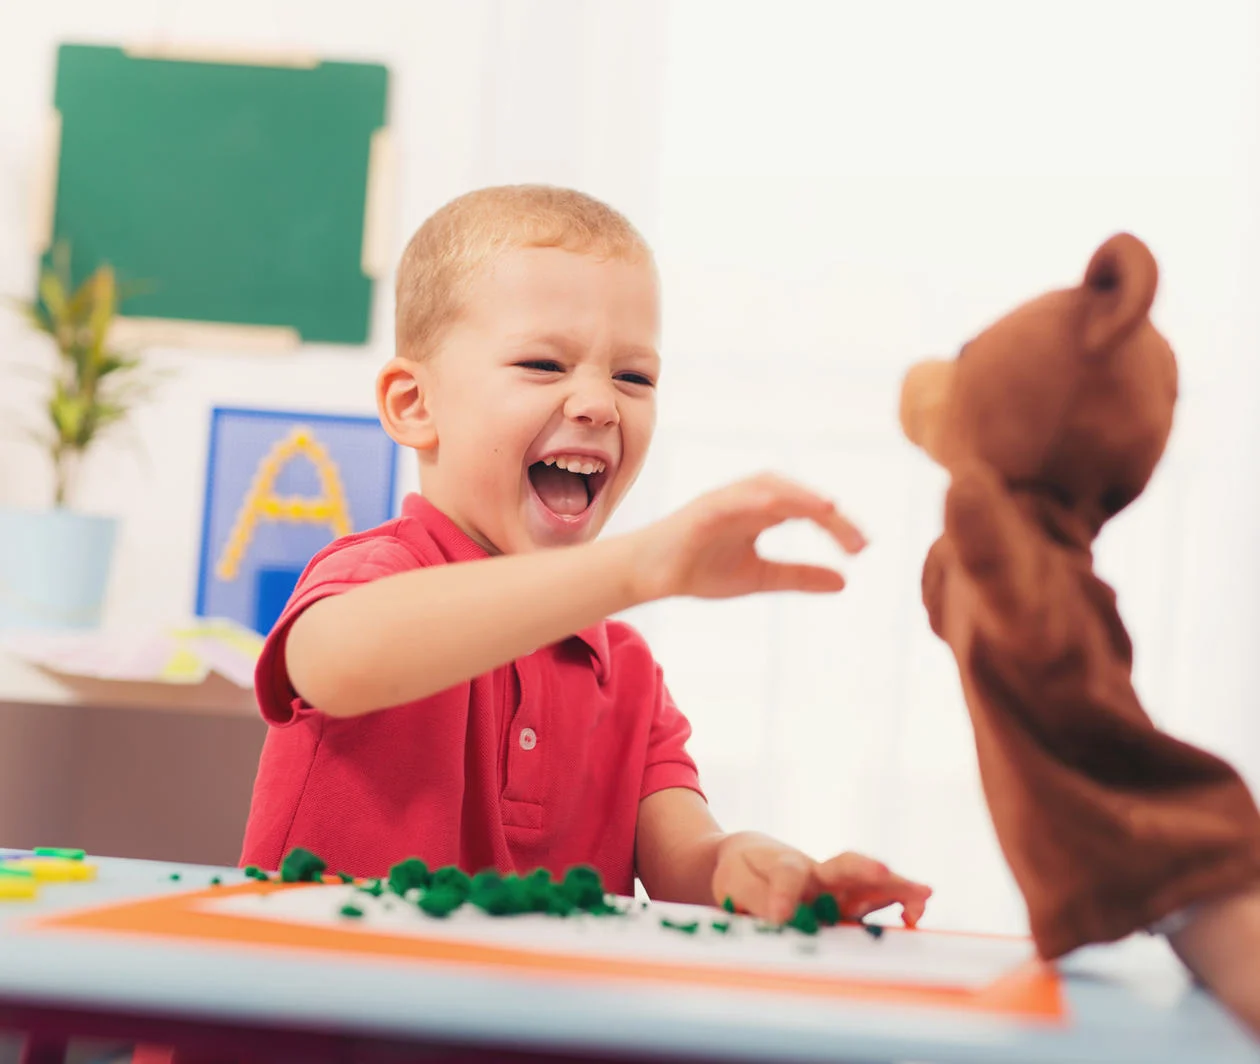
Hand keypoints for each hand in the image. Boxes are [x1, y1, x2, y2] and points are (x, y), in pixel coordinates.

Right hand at [629, 473, 866, 602]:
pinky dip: (755, 499)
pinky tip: (776, 506)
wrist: (649, 576)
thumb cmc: (699, 569)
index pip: (809, 511)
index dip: (838, 527)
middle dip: (827, 514)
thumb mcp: (760, 577)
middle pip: (797, 496)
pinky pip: (731, 499)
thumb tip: (845, 581)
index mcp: (763, 512)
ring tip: (829, 510)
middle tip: (856, 542)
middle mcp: (748, 500)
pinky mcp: (702, 510)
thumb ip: (799, 575)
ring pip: (769, 488)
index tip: (862, 550)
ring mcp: (725, 501)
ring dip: (800, 496)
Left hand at [711, 832, 931, 926]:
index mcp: (784, 864)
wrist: (747, 858)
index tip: (781, 916)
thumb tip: (784, 920)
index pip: (789, 874)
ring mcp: (837, 887)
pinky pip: (876, 901)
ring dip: (895, 887)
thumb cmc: (741, 871)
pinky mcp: (847, 902)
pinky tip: (913, 917)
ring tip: (922, 894)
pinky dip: (898, 904)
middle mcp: (818, 872)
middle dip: (863, 870)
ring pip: (869, 883)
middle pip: (844, 865)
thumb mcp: (736, 885)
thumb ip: (758, 900)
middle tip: (881, 871)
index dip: (786, 895)